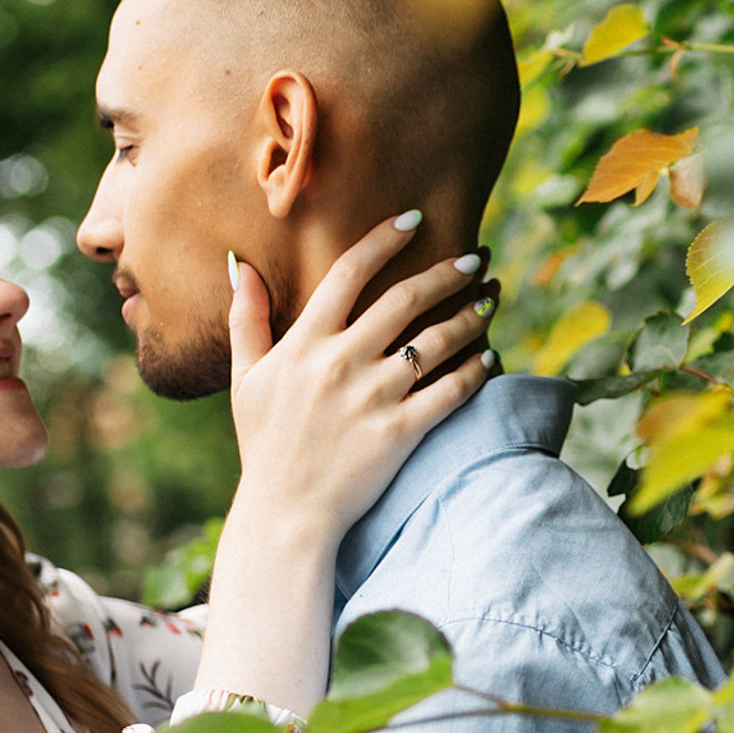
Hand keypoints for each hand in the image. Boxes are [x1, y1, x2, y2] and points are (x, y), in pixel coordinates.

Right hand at [225, 214, 497, 548]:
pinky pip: (451, 392)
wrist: (286, 513)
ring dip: (472, 315)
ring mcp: (373, 398)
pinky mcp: (401, 433)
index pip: (349, 272)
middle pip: (405, 298)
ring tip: (492, 299)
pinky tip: (491, 357)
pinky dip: (477, 370)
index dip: (385, 239)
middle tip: (475, 257)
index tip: (415, 219)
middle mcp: (341, 363)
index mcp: (304, 343)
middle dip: (447, 272)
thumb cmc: (265, 444)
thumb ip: (247, 320)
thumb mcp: (245, 378)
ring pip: (437, 341)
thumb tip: (241, 266)